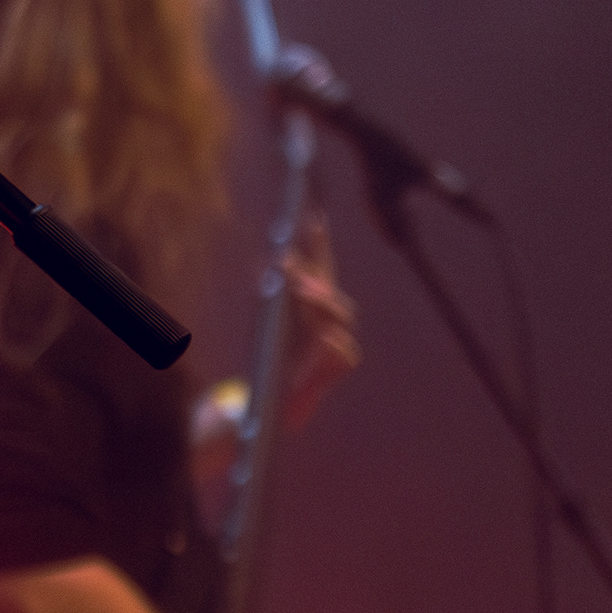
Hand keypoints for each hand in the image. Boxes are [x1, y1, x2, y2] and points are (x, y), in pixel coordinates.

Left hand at [277, 213, 359, 430]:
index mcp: (314, 303)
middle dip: (313, 274)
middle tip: (288, 264)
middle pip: (332, 288)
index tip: (314, 217)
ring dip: (320, 302)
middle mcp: (331, 317)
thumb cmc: (275, 352)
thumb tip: (267, 262)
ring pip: (341, 315)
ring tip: (301, 292)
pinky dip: (332, 343)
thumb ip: (270, 292)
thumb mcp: (267, 319)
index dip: (320, 244)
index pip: (322, 268)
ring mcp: (341, 339)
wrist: (279, 395)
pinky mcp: (344, 364)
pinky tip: (324, 337)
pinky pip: (343, 350)